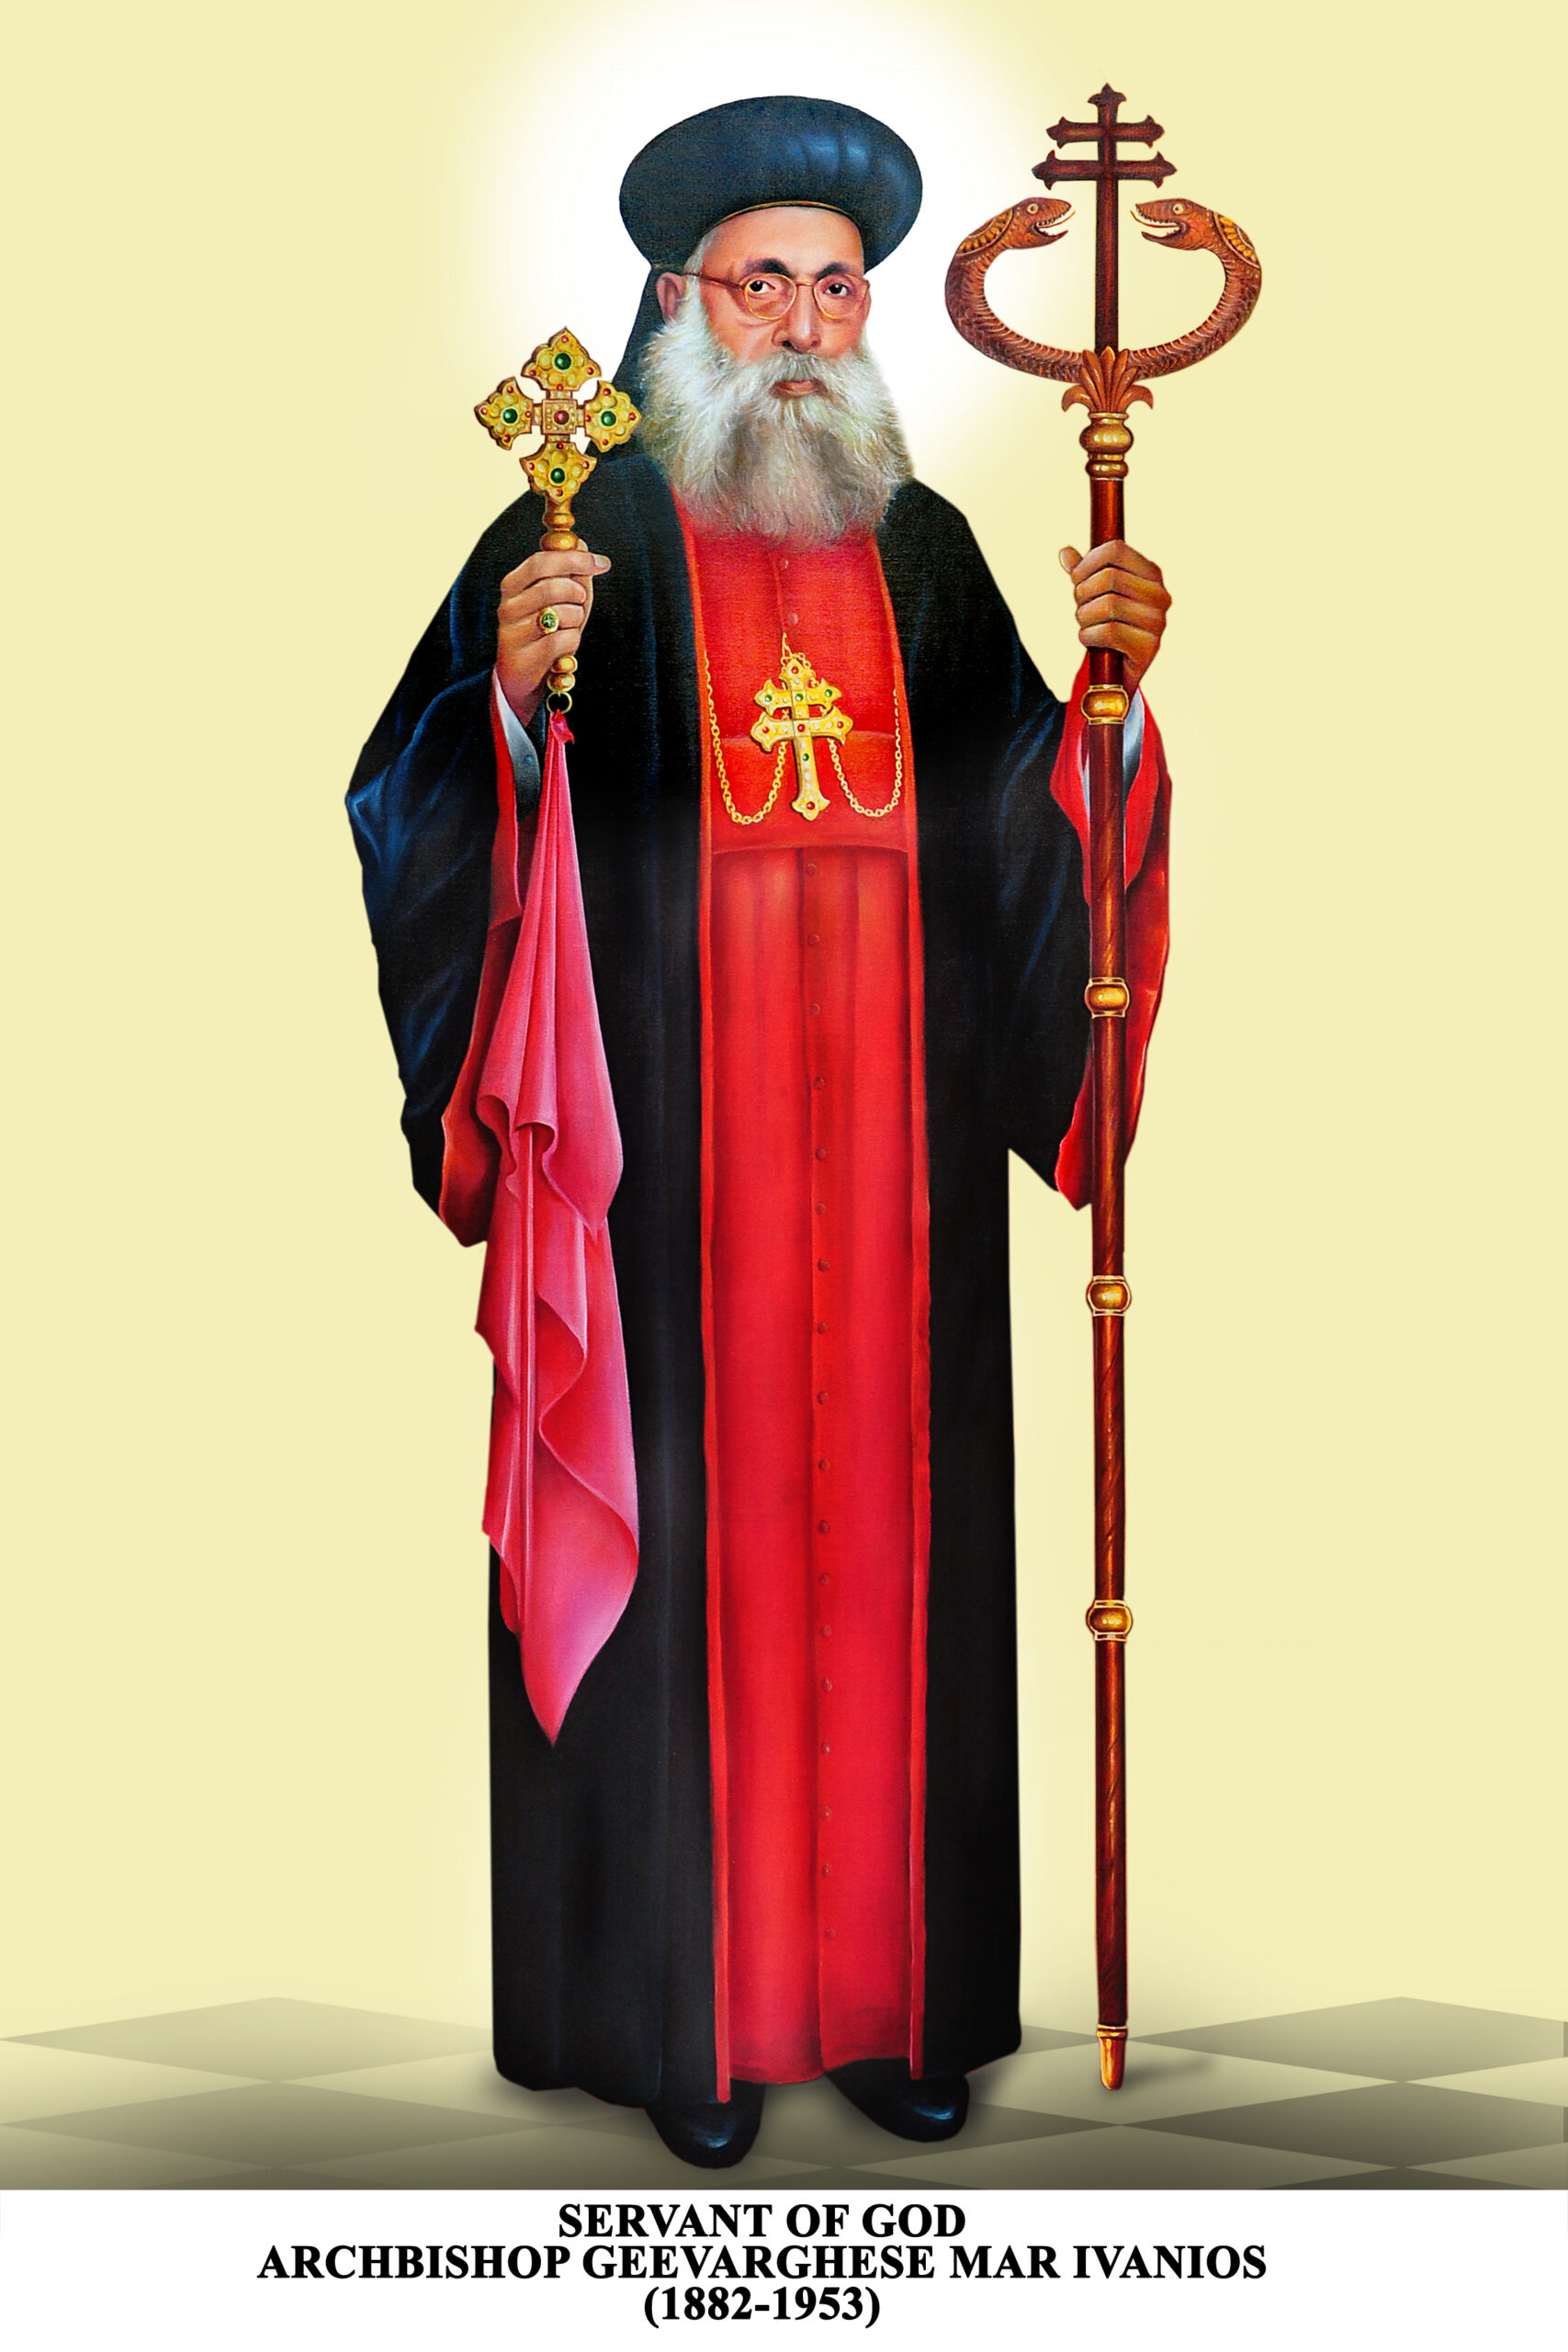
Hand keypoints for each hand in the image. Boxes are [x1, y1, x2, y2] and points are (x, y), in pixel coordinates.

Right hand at [496, 545, 611, 726]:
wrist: (520, 675)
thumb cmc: (543, 630)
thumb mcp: (558, 598)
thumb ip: (570, 572)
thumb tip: (582, 544)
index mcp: (513, 584)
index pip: (542, 561)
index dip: (574, 559)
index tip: (601, 562)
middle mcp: (508, 606)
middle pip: (552, 585)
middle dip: (578, 593)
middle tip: (580, 602)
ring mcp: (513, 632)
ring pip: (562, 613)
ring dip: (576, 619)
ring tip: (568, 627)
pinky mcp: (525, 657)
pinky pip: (564, 640)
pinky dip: (573, 642)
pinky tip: (563, 647)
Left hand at [1058, 541, 1169, 695]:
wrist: (1117, 673)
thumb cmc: (1108, 626)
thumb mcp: (1094, 595)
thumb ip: (1082, 573)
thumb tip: (1065, 552)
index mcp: (1151, 574)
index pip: (1115, 550)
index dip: (1087, 562)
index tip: (1076, 579)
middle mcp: (1160, 595)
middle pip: (1109, 577)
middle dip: (1083, 593)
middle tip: (1080, 607)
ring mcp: (1158, 622)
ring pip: (1108, 605)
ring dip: (1085, 616)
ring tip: (1086, 625)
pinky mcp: (1149, 647)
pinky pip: (1109, 632)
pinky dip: (1089, 636)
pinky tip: (1090, 640)